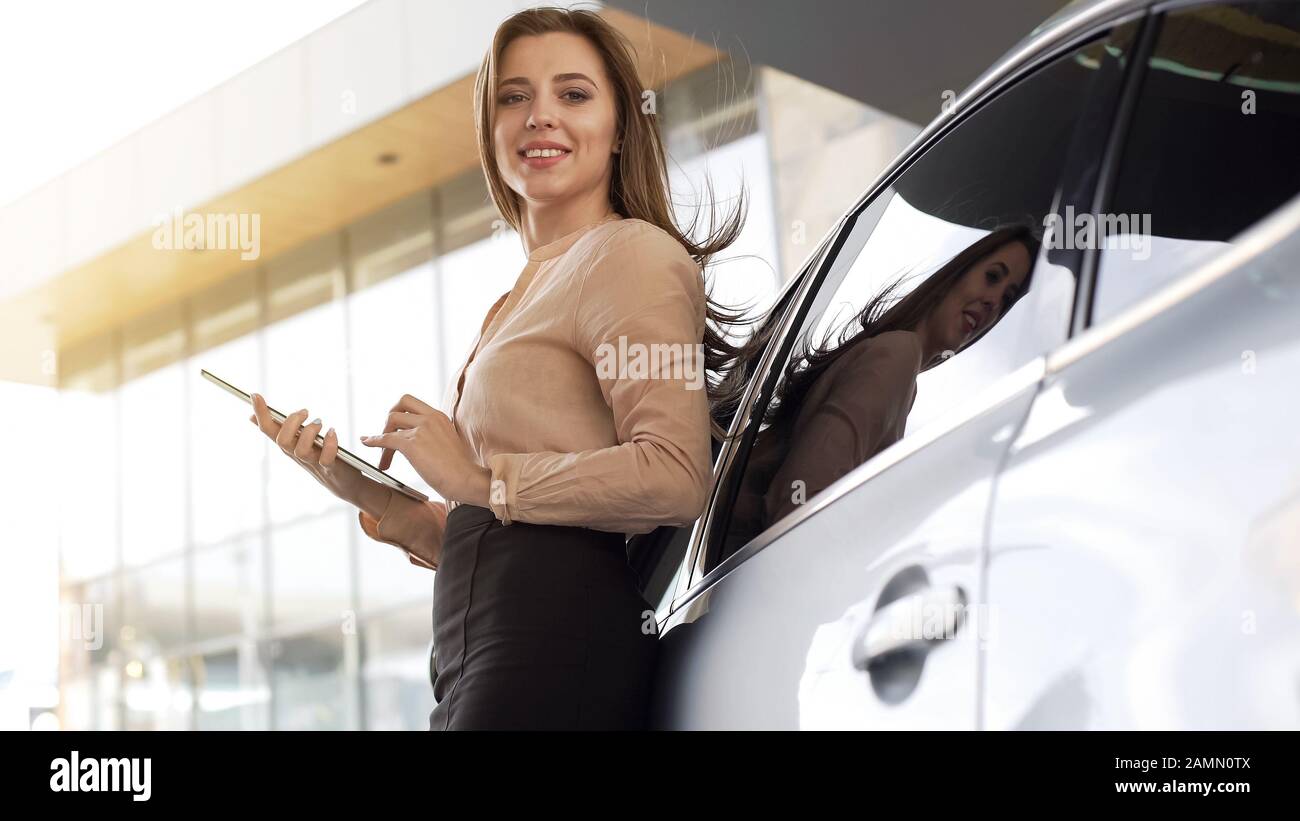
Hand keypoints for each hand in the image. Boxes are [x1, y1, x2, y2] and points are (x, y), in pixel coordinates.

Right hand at [248, 393, 367, 505]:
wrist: (344, 484)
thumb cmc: (320, 459)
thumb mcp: (298, 442)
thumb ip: (281, 430)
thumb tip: (252, 418)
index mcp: (289, 446)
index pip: (268, 430)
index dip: (261, 414)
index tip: (255, 395)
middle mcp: (297, 455)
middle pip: (282, 441)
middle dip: (291, 422)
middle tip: (305, 412)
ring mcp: (313, 463)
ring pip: (300, 450)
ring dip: (310, 431)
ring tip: (319, 422)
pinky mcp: (330, 468)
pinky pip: (326, 459)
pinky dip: (330, 444)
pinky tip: (332, 433)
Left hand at [358, 394, 490, 505]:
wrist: (465, 479)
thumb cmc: (458, 469)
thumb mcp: (447, 443)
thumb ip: (433, 435)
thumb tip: (417, 442)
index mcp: (440, 416)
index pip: (413, 403)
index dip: (401, 413)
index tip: (396, 428)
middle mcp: (431, 418)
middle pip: (401, 403)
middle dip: (390, 417)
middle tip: (387, 434)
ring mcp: (421, 428)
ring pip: (391, 421)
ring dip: (382, 438)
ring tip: (384, 460)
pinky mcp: (412, 443)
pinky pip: (386, 438)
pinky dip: (374, 441)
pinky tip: (367, 443)